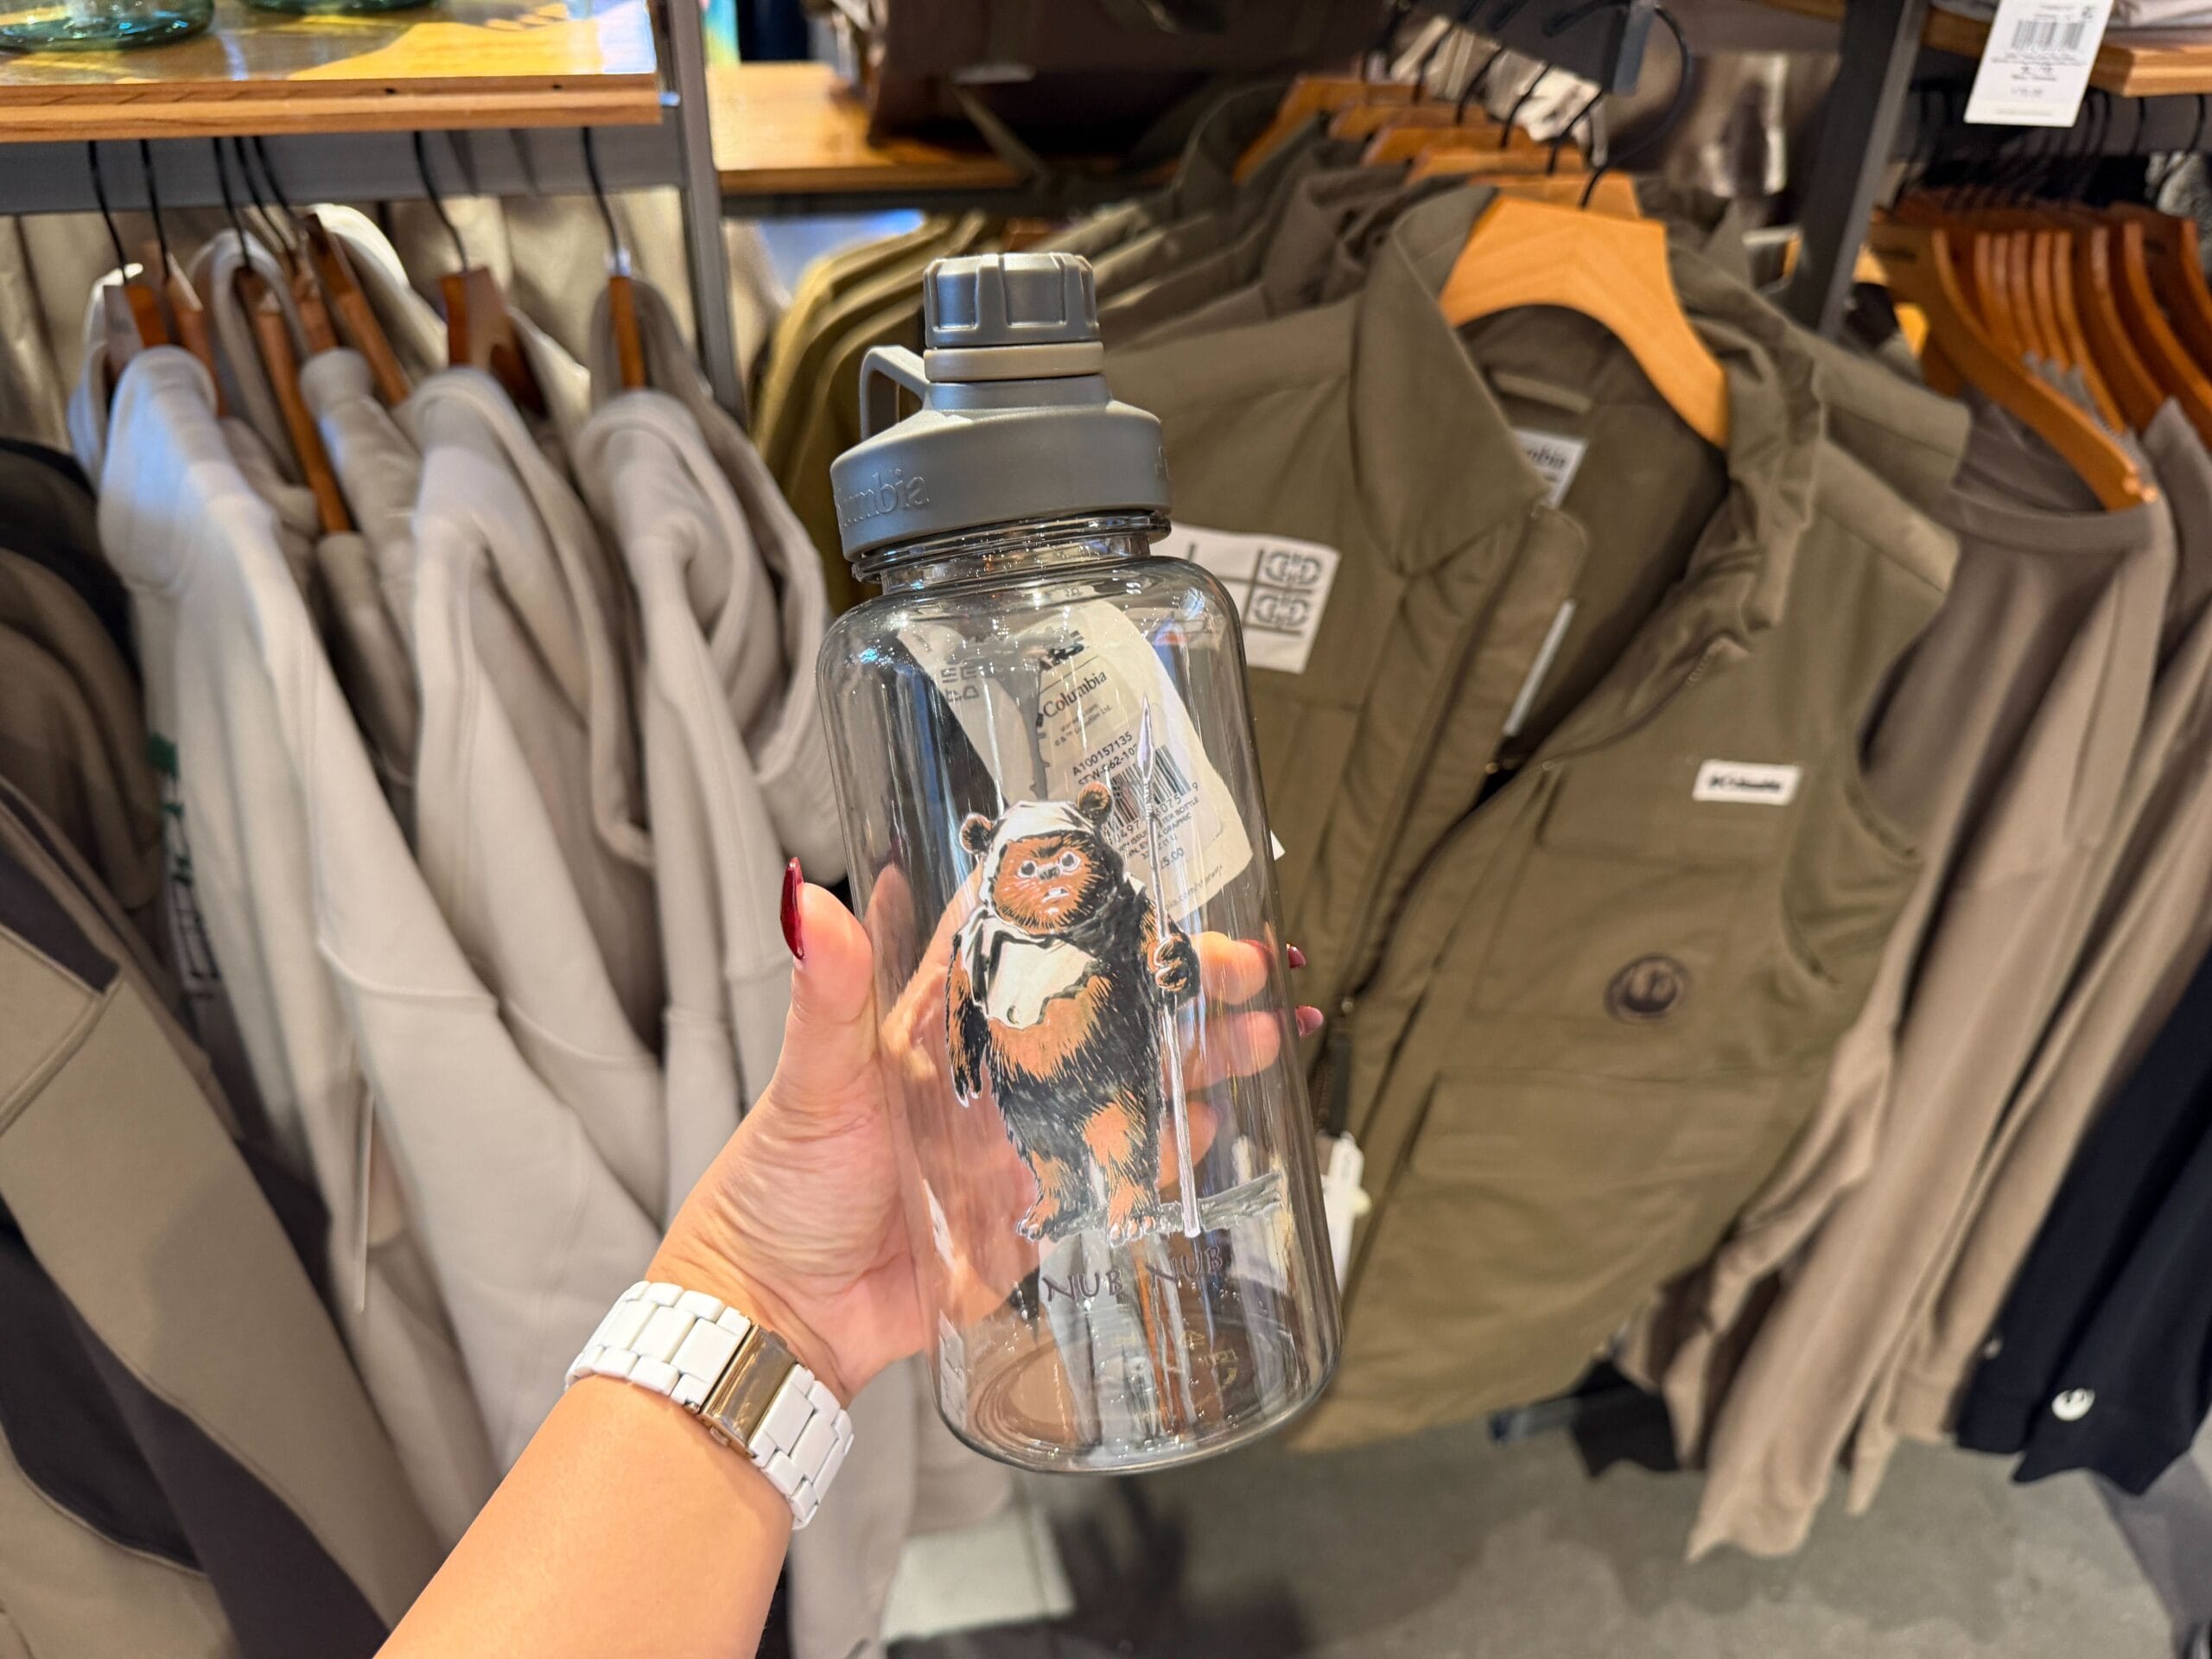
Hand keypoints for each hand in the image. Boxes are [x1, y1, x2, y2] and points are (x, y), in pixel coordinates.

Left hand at [652, 862, 1317, 1406]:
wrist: (780, 1314)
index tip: (1164, 881)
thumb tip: (808, 902)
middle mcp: (994, 1069)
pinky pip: (1120, 1172)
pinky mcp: (1039, 1208)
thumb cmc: (777, 1186)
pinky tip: (1219, 1128)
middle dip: (1182, 985)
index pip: (1032, 939)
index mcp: (941, 1017)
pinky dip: (1173, 1150)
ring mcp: (1022, 1137)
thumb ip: (823, 995)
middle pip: (1106, 1009)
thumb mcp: (811, 1079)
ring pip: (1129, 1083)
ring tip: (1266, 1037)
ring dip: (1200, 1059)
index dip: (1098, 906)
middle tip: (1247, 969)